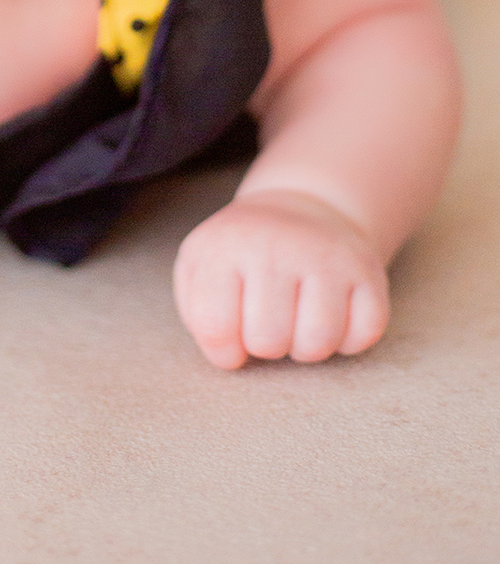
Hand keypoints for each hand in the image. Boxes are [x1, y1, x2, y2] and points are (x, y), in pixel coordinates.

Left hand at [172, 188, 389, 368]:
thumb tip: (229, 355)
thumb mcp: (199, 268)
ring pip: (317, 343)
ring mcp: (326, 255)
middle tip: (267, 319)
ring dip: (305, 347)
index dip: (223, 350)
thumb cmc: (242, 254)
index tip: (231, 335)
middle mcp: (276, 245)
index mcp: (224, 246)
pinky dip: (347, 339)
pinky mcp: (367, 269)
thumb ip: (197, 312)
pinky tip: (332, 314)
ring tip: (296, 320)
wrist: (300, 208)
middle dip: (265, 346)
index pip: (216, 328)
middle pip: (268, 342)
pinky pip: (363, 334)